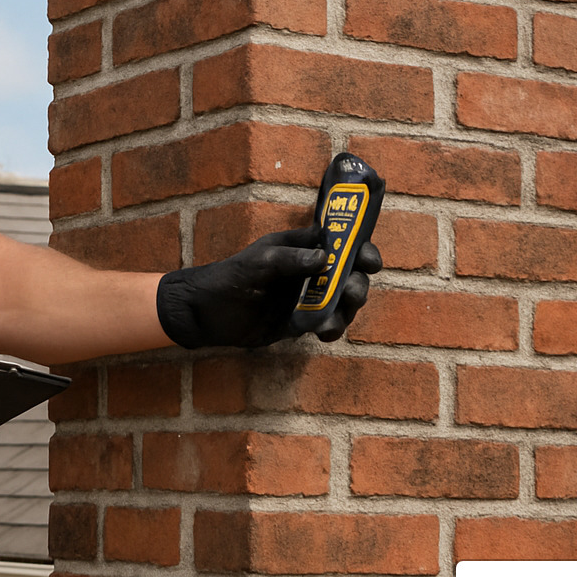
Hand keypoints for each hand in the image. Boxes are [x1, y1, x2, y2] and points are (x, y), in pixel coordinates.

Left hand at [155, 226, 380, 347]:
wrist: (206, 312)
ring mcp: (308, 298)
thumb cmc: (231, 276)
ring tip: (330, 320)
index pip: (342, 244)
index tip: (370, 261)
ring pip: (343, 303)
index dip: (362, 249)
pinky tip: (323, 333)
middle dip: (357, 284)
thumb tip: (325, 259)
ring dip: (346, 311)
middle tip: (351, 293)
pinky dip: (331, 328)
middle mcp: (311, 272)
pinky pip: (327, 324)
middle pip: (351, 275)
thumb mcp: (259, 262)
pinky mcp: (301, 322)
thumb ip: (291, 259)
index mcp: (303, 248)